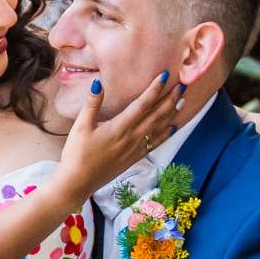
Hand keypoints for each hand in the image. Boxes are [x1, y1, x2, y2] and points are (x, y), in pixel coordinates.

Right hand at [55, 70, 181, 206]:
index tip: (165, 76)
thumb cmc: (77, 154)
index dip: (155, 89)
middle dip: (170, 99)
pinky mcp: (134, 158)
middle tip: (183, 86)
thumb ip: (92, 104)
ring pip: (159, 128)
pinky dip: (166, 133)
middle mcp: (132, 137)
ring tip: (183, 102)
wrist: (78, 182)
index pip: (143, 104)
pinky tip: (173, 127)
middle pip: (157, 115)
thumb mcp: (81, 126)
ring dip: (172, 114)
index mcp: (120, 127)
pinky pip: (156, 143)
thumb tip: (97, 83)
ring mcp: (135, 149)